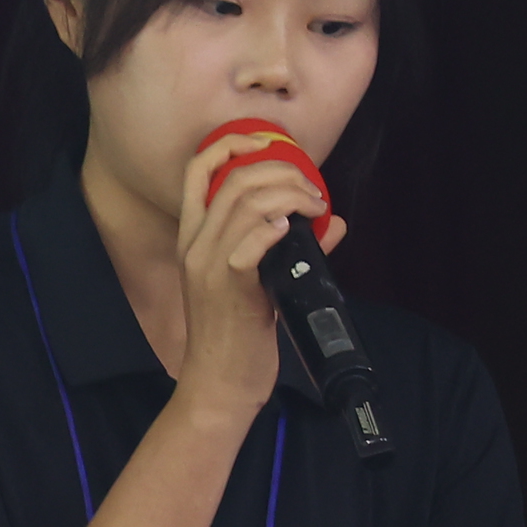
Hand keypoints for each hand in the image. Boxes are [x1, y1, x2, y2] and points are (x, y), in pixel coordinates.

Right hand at [168, 140, 343, 428]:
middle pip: (233, 178)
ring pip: (247, 202)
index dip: (229, 143)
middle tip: (311, 190)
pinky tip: (298, 229)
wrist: (219, 384)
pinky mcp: (230, 285)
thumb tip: (333, 225)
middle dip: (281, 171)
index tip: (265, 142)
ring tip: (315, 208)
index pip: (195, 170)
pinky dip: (280, 225)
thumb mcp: (258, 285)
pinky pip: (254, 239)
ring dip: (291, 195)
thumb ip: (288, 251)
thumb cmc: (237, 337)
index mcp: (193, 239)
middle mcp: (195, 245)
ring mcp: (208, 264)